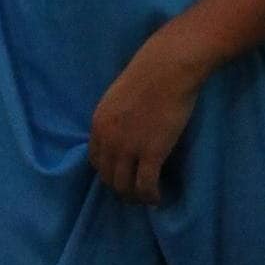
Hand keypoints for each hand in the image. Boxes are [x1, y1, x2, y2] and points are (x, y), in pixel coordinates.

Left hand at [89, 27, 204, 204]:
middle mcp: (109, 139)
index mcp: (99, 123)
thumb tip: (124, 130)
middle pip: (109, 177)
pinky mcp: (152, 153)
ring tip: (147, 198)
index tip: (121, 175)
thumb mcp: (119, 95)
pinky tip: (158, 197)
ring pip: (126, 187)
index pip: (96, 160)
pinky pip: (146, 186)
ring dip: (135, 197)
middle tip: (135, 192)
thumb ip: (116, 116)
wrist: (168, 66)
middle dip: (121, 188)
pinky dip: (151, 196)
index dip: (108, 171)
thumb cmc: (150, 71)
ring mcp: (129, 148)